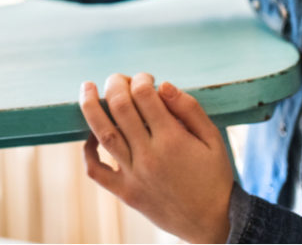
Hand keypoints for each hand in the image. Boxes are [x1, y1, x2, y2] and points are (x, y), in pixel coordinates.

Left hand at [79, 72, 233, 242]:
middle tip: (117, 78)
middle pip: (120, 108)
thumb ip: (189, 108)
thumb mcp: (213, 138)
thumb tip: (163, 85)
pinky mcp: (125, 193)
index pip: (144, 96)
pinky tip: (91, 136)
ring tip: (86, 87)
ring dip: (90, 107)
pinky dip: (88, 151)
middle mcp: (149, 155)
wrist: (213, 222)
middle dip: (115, 85)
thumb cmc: (215, 177)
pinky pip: (97, 171)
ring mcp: (134, 176)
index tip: (146, 78)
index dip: (141, 79)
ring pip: (103, 134)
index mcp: (173, 139)